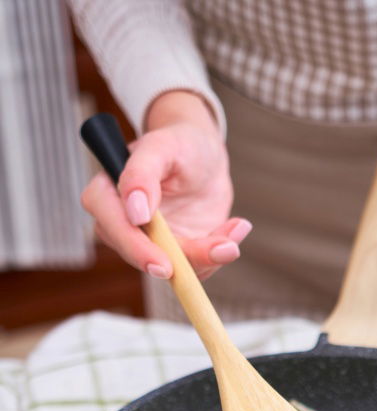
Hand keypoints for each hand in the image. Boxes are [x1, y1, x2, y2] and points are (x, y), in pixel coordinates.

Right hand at [81, 91, 250, 280]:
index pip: (112, 227)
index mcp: (108, 194)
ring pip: (174, 267)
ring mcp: (150, 243)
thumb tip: (135, 213)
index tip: (164, 265)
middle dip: (184, 260)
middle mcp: (123, 224)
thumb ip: (142, 173)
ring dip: (209, 256)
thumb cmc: (180, 142)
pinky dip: (219, 251)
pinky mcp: (176, 253)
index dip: (136, 250)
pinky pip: (195, 266)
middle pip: (142, 256)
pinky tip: (235, 227)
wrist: (205, 157)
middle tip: (223, 249)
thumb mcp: (163, 146)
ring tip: (235, 228)